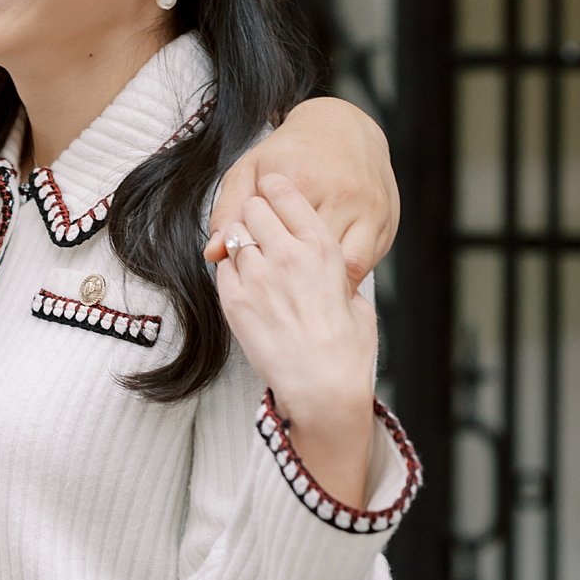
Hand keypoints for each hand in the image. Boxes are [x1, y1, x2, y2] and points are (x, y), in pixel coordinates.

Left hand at [206, 97, 397, 289]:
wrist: (343, 128)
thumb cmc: (290, 153)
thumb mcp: (249, 172)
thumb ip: (229, 212)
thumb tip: (213, 253)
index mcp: (302, 180)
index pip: (275, 240)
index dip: (263, 263)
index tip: (257, 272)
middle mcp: (340, 193)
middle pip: (312, 256)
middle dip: (294, 277)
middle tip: (278, 286)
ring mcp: (369, 208)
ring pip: (345, 266)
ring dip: (324, 282)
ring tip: (304, 286)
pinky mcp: (387, 221)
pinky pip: (366, 263)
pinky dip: (346, 276)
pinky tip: (326, 276)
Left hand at [216, 174, 377, 507]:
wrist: (322, 389)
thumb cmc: (347, 351)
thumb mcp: (356, 302)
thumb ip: (340, 278)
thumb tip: (332, 276)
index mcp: (322, 247)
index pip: (284, 193)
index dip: (274, 189)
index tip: (271, 193)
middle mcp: (287, 254)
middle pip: (254, 209)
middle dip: (254, 214)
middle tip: (258, 228)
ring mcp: (257, 277)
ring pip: (234, 236)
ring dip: (239, 242)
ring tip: (253, 260)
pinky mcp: (234, 301)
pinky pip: (222, 269)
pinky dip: (229, 270)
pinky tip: (244, 283)